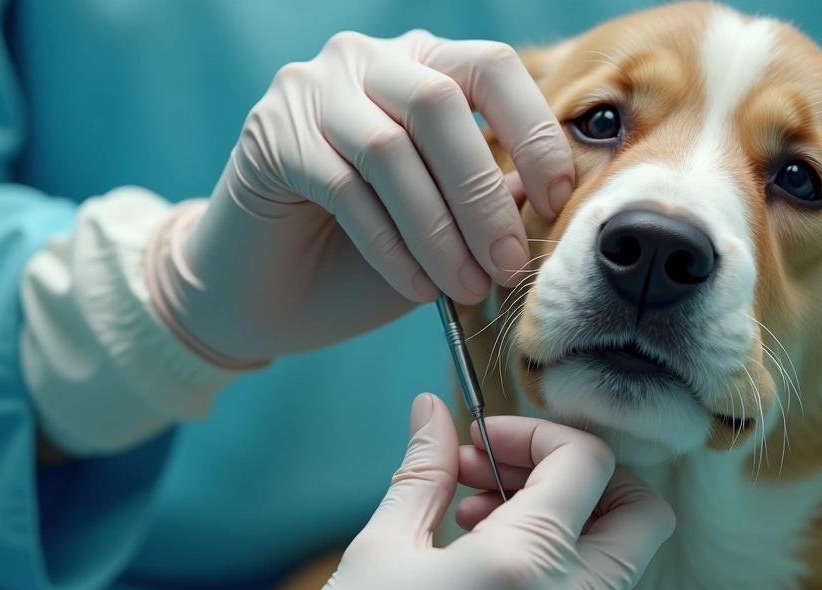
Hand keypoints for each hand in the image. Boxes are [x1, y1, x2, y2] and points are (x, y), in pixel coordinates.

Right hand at [146, 30, 574, 366]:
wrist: (264, 297)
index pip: (492, 69)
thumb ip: (488, 199)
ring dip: (438, 229)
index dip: (534, 132)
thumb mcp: (446, 227)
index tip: (557, 203)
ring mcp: (310, 90)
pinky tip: (416, 288)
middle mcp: (365, 59)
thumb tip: (536, 192)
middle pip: (439, 101)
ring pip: (390, 147)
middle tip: (507, 265)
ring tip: (464, 287)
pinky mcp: (270, 136)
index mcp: (421, 64)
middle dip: (482, 192)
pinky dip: (390, 245)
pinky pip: (343, 186)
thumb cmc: (364, 258)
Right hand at [293, 394, 675, 589]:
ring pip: (613, 559)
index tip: (477, 442)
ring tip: (470, 512)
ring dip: (559, 516)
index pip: (589, 462)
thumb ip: (421, 473)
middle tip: (501, 470)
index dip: (535, 433)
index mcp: (529, 567)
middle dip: (578, 475)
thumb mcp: (380, 553)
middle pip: (638, 514)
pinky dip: (549, 561)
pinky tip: (477, 557)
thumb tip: (431, 410)